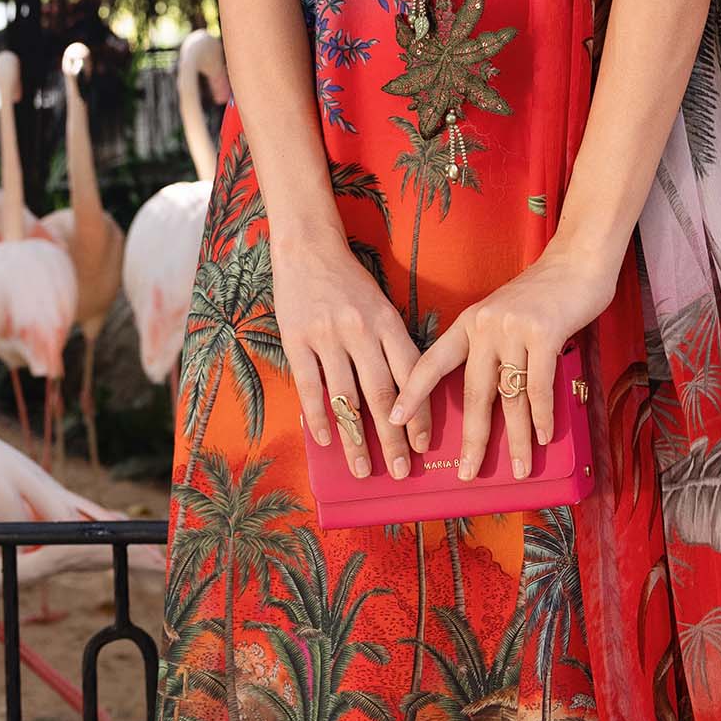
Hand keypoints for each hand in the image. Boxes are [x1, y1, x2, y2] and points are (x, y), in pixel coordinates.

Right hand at [270, 228, 428, 482]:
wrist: (308, 249)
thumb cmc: (351, 283)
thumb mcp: (382, 307)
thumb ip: (393, 346)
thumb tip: (408, 397)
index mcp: (388, 322)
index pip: (410, 376)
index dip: (418, 414)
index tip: (423, 446)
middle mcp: (361, 330)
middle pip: (382, 394)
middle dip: (393, 438)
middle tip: (400, 472)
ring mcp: (327, 336)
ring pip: (346, 398)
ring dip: (356, 439)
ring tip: (363, 468)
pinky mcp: (296, 339)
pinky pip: (311, 386)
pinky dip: (319, 417)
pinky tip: (327, 440)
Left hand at [387, 242, 620, 484]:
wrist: (577, 260)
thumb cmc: (541, 295)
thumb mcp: (501, 315)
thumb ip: (489, 348)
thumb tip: (487, 398)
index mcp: (468, 323)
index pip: (432, 362)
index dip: (412, 393)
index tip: (394, 420)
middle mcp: (484, 326)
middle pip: (474, 393)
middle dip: (472, 438)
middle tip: (467, 473)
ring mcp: (514, 329)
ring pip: (511, 396)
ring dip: (515, 438)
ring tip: (518, 467)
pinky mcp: (545, 332)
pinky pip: (540, 385)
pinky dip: (542, 416)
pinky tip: (543, 437)